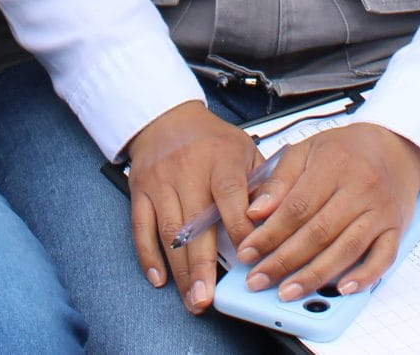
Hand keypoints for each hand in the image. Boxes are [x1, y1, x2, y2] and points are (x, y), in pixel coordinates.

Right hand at [126, 101, 264, 313]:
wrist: (167, 119)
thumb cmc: (211, 141)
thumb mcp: (245, 150)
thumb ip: (262, 183)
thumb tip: (278, 219)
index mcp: (221, 161)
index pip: (231, 199)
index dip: (240, 232)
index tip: (250, 260)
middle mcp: (188, 172)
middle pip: (196, 224)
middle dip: (203, 266)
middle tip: (209, 299)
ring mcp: (161, 183)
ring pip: (169, 233)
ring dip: (180, 271)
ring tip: (192, 299)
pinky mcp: (140, 192)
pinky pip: (140, 228)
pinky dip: (148, 256)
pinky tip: (159, 279)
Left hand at [238, 122, 419, 300]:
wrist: (394, 148)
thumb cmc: (347, 150)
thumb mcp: (307, 150)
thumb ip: (279, 180)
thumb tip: (255, 212)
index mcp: (334, 165)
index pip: (297, 207)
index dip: (269, 233)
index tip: (247, 252)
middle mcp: (361, 189)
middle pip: (318, 232)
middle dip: (284, 260)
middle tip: (258, 278)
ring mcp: (380, 211)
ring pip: (346, 249)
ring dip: (314, 275)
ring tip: (287, 291)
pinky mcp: (396, 229)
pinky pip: (383, 257)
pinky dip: (364, 277)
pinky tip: (341, 290)